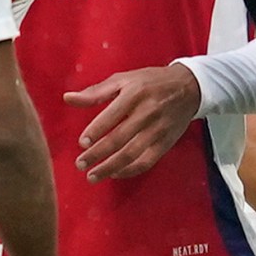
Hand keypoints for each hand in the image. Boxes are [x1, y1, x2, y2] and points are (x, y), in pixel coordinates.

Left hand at [68, 64, 200, 180]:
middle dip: (98, 154)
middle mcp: (147, 113)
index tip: (82, 143)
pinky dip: (129, 171)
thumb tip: (67, 98)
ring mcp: (158, 130)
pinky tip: (114, 173)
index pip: (112, 116)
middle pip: (119, 138)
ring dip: (110, 168)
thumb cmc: (150, 82)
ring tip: (92, 176)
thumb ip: (95, 92)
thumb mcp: (123, 80)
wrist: (188, 87)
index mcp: (134, 94)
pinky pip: (146, 162)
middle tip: (80, 164)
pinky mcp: (165, 143)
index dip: (96, 131)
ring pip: (132, 154)